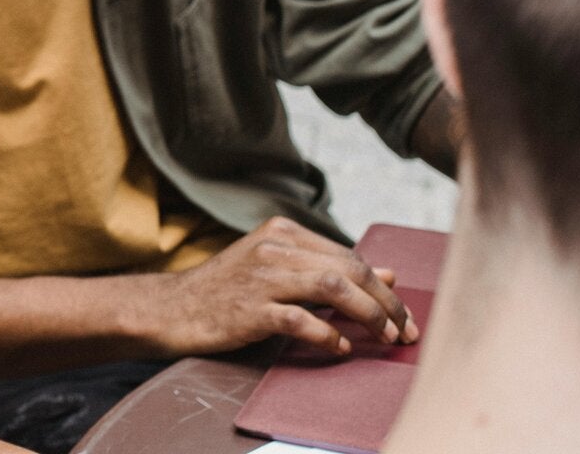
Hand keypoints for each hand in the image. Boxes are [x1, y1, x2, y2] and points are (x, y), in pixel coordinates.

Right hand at [141, 217, 417, 357]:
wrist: (174, 308)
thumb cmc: (229, 290)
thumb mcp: (277, 269)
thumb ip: (327, 269)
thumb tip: (388, 274)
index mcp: (282, 232)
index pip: (349, 256)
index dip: (383, 288)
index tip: (402, 315)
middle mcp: (273, 247)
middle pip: (348, 269)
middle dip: (385, 303)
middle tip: (404, 331)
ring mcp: (260, 276)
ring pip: (332, 287)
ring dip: (367, 315)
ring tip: (383, 338)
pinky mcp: (249, 308)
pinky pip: (301, 319)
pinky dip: (328, 334)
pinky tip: (339, 347)